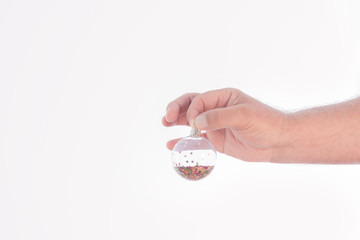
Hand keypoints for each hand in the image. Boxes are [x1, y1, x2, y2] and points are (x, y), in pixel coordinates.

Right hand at [162, 88, 288, 161]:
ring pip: (190, 121)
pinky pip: (197, 139)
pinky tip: (172, 144)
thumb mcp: (244, 115)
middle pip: (190, 106)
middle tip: (167, 118)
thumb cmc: (266, 123)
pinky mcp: (216, 140)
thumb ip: (219, 116)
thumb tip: (196, 121)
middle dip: (177, 110)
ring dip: (177, 122)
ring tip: (165, 124)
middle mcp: (216, 109)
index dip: (192, 109)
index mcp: (223, 97)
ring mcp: (215, 125)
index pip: (200, 100)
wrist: (278, 142)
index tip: (194, 123)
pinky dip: (184, 141)